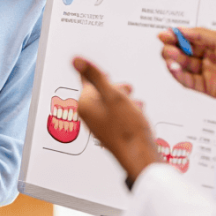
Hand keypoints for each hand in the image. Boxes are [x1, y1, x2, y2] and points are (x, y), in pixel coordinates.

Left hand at [73, 57, 160, 181]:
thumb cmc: (127, 129)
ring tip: (135, 104)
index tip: (106, 73)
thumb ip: (95, 75)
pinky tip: (137, 114)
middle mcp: (88, 116)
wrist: (140, 156)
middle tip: (127, 90)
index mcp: (84, 105)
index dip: (99, 75)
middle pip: (100, 92)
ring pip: (111, 103)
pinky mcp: (109, 133)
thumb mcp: (113, 95)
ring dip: (124, 100)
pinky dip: (127, 111)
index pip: (87, 81)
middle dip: (116, 89)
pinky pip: (116, 115)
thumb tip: (75, 59)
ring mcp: (99, 125)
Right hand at [157, 28, 215, 100]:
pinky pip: (188, 81)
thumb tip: (181, 30)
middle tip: (167, 46)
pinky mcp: (208, 88)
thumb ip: (199, 34)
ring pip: (184, 67)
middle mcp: (211, 59)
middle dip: (173, 48)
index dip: (176, 37)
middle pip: (184, 53)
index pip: (190, 40)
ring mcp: (209, 73)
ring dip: (174, 61)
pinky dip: (178, 75)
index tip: (165, 35)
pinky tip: (173, 68)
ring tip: (169, 56)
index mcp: (215, 45)